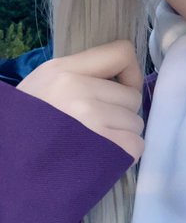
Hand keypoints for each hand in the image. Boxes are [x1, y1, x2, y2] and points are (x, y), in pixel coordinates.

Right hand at [17, 40, 144, 161]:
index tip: (118, 90)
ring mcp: (91, 120)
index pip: (122, 53)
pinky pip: (136, 145)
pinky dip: (124, 154)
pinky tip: (101, 157)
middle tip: (96, 127)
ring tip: (94, 144)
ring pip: (136, 123)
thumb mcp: (44, 86)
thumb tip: (123, 81)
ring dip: (121, 135)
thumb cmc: (27, 128)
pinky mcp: (104, 148)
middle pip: (132, 96)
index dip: (128, 74)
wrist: (9, 170)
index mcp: (62, 70)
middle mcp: (78, 90)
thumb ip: (81, 76)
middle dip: (121, 113)